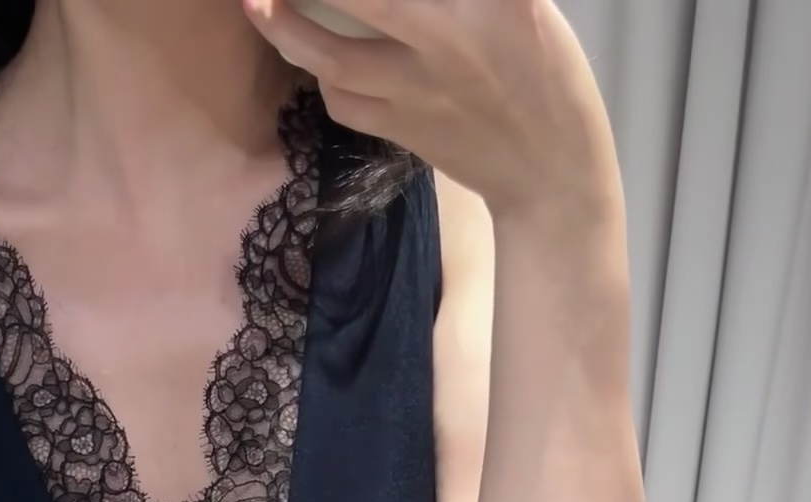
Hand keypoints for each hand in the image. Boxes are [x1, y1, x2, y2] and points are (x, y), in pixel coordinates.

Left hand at [244, 0, 617, 220]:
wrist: (552, 175)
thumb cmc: (545, 75)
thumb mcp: (523, 9)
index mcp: (488, 3)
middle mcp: (448, 40)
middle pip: (356, 2)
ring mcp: (421, 93)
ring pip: (332, 60)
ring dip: (285, 30)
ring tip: (259, 5)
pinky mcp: (406, 133)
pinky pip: (346, 104)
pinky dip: (323, 79)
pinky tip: (314, 60)